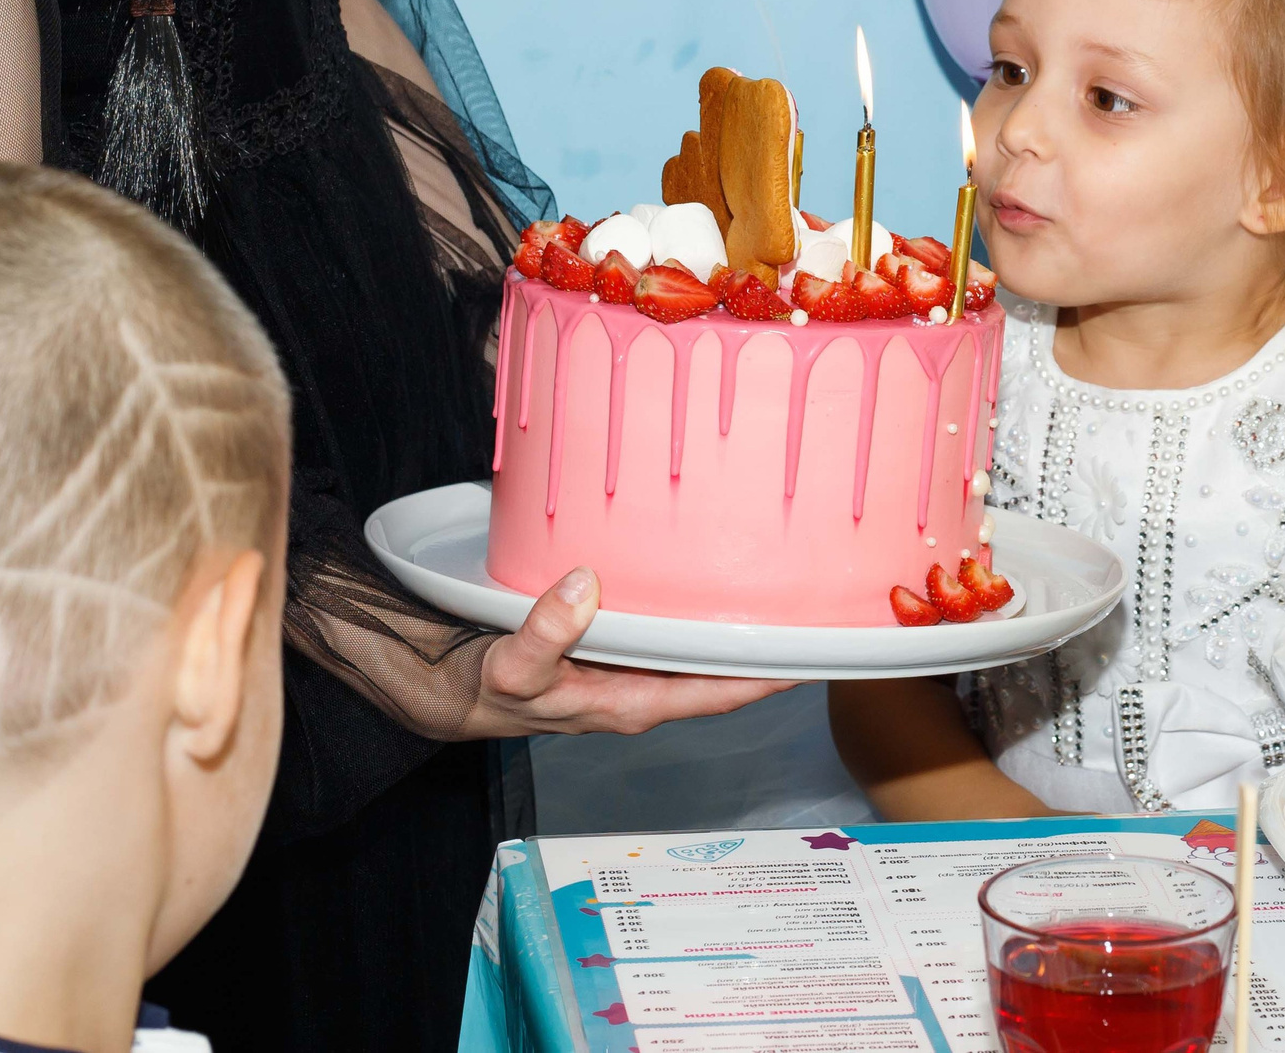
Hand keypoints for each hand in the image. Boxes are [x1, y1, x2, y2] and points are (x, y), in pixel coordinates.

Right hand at [462, 568, 795, 737]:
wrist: (458, 689)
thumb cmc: (489, 689)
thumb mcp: (512, 667)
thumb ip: (546, 632)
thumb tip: (586, 586)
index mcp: (635, 702)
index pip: (722, 692)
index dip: (772, 676)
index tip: (820, 655)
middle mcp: (646, 688)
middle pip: (727, 672)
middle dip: (773, 650)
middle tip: (826, 611)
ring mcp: (637, 670)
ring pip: (705, 652)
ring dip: (743, 630)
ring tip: (791, 592)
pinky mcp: (621, 649)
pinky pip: (677, 632)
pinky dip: (704, 613)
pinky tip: (720, 583)